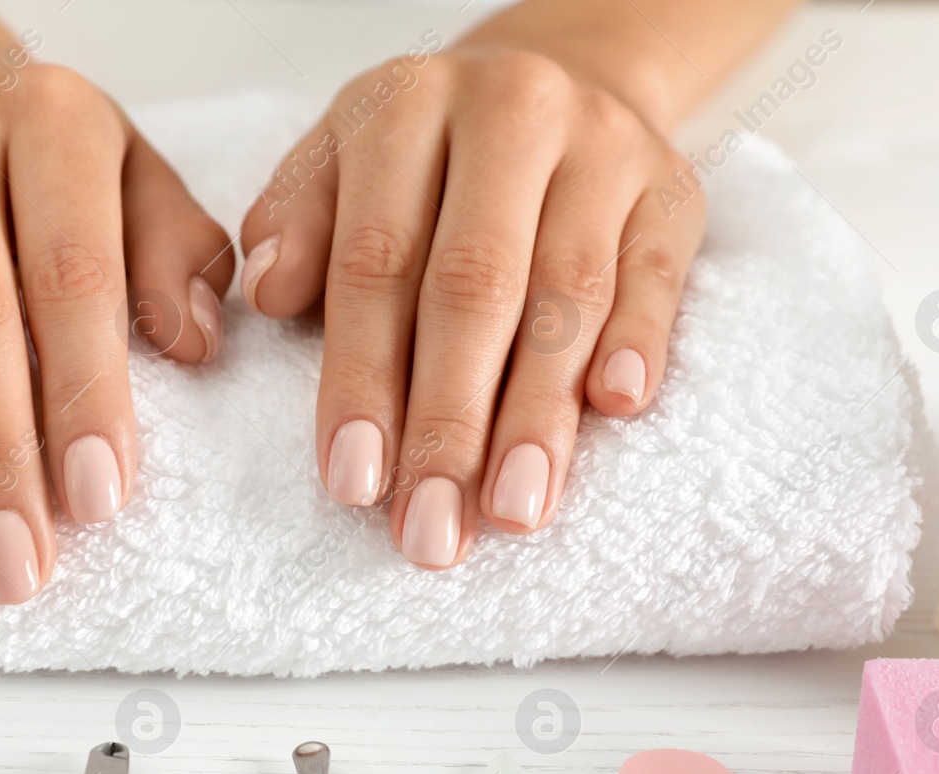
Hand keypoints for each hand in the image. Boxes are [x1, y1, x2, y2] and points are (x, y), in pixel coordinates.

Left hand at [238, 28, 706, 568]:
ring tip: (512, 511)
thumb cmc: (431, 161)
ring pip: (569, 295)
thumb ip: (295, 225)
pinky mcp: (672, 190)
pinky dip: (638, 342)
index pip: (376, 262)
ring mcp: (602, 147)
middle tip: (432, 531)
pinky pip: (657, 275)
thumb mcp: (343, 163)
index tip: (353, 483)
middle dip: (449, 425)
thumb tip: (267, 293)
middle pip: (473, 289)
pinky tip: (615, 410)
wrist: (564, 77)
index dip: (362, 380)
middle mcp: (509, 113)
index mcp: (406, 105)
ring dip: (538, 416)